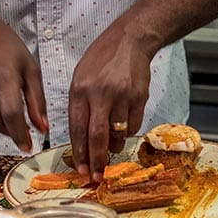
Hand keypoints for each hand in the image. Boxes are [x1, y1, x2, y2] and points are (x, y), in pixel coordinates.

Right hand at [0, 0, 47, 152]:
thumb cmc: (4, 44)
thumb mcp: (29, 67)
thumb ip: (37, 99)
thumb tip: (42, 126)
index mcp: (5, 77)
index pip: (12, 115)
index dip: (20, 134)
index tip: (27, 147)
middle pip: (0, 122)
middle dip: (13, 133)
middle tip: (24, 136)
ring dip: (4, 123)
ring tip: (13, 115)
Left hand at [68, 25, 151, 181]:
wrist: (130, 41)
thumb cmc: (101, 59)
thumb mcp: (80, 77)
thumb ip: (79, 105)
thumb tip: (81, 138)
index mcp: (80, 90)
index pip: (78, 128)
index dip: (79, 153)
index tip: (81, 169)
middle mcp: (100, 94)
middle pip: (98, 136)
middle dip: (96, 161)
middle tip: (96, 176)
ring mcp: (122, 97)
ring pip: (117, 134)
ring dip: (113, 147)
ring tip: (110, 148)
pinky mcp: (139, 98)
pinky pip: (133, 126)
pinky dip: (127, 132)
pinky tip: (123, 126)